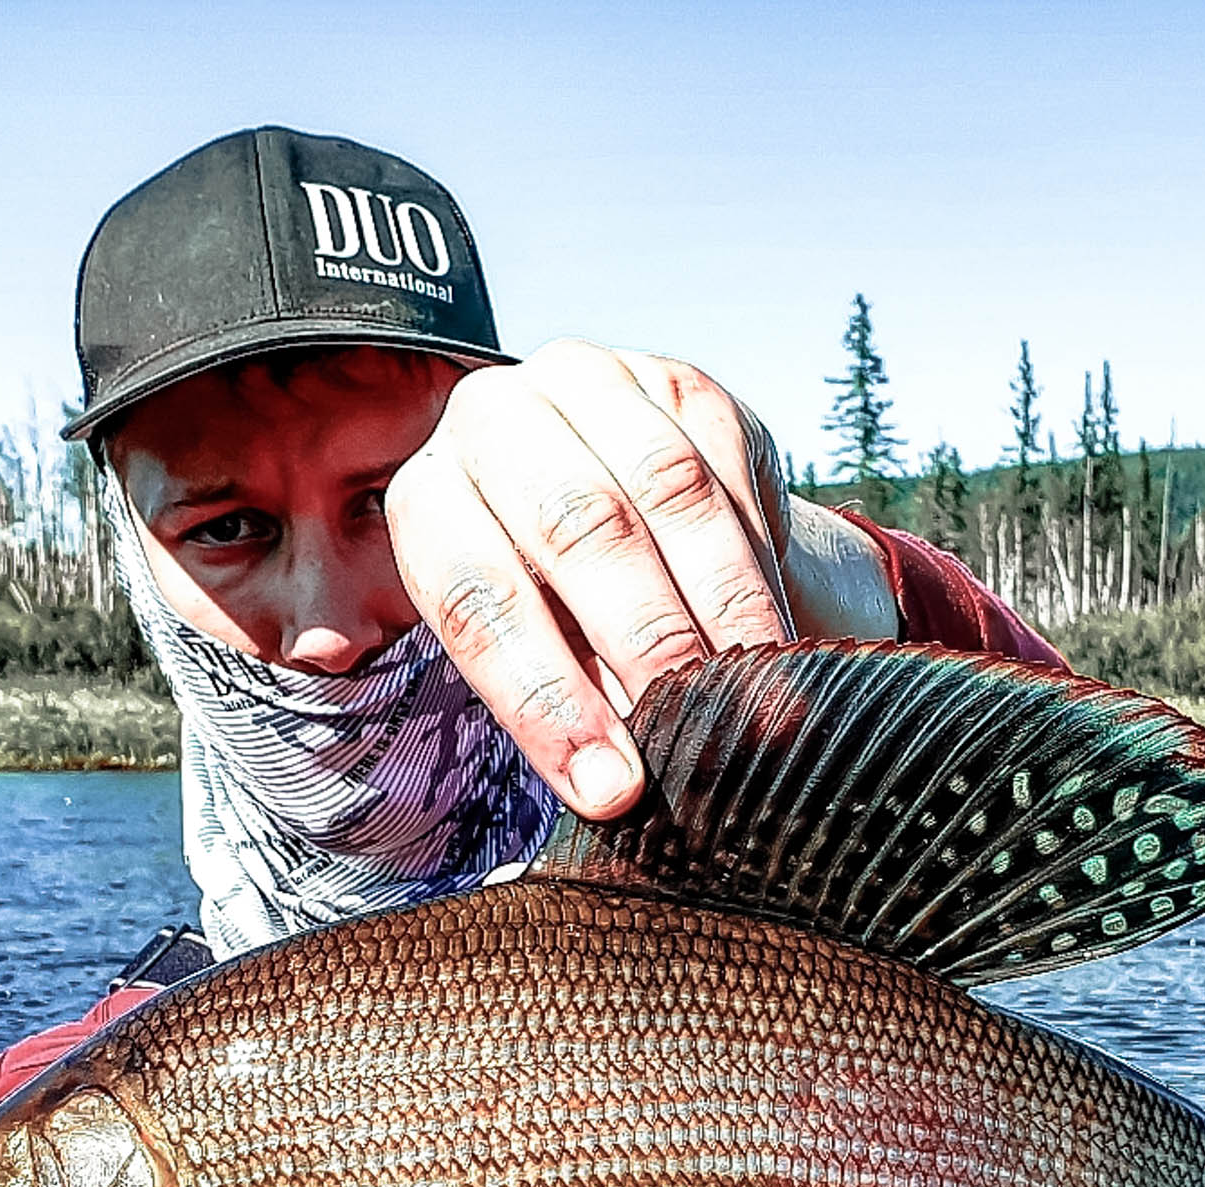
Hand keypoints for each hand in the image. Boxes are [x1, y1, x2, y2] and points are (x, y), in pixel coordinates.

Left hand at [383, 340, 895, 818]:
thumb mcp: (538, 658)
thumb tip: (625, 789)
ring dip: (726, 602)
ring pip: (669, 488)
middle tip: (705, 730)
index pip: (479, 600)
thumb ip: (569, 707)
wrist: (612, 515)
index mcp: (429, 501)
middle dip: (650, 641)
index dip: (549, 702)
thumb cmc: (555, 615)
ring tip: (764, 691)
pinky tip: (775, 626)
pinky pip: (729, 462)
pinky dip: (760, 553)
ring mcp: (586, 382)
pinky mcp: (673, 378)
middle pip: (579, 528)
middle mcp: (491, 418)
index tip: (614, 788)